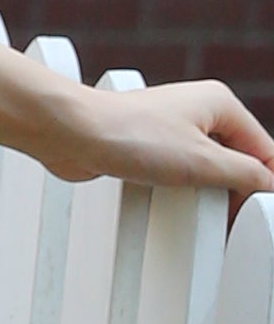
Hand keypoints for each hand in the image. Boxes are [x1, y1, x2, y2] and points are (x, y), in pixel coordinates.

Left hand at [31, 78, 273, 199]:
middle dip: (237, 190)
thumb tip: (269, 187)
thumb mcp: (205, 163)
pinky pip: (177, 171)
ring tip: (204, 212)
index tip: (259, 214)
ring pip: (206, 167)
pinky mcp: (144, 145)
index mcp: (220, 103)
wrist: (69, 133)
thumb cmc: (131, 136)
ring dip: (209, 192)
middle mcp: (196, 109)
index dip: (265, 187)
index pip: (264, 151)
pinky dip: (182, 189)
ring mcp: (168, 126)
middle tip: (231, 220)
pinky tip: (176, 203)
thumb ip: (248, 176)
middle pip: (237, 159)